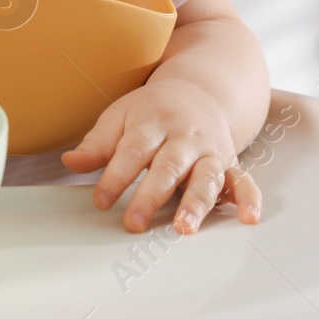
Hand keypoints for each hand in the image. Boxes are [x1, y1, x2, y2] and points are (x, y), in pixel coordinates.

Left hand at [61, 76, 262, 233]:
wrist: (198, 91)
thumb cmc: (151, 111)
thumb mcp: (120, 117)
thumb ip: (98, 143)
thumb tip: (70, 162)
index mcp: (152, 124)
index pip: (132, 151)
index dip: (115, 176)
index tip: (100, 200)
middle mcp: (183, 139)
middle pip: (167, 167)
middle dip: (150, 196)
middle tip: (133, 223)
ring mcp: (208, 152)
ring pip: (205, 177)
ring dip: (196, 202)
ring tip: (184, 227)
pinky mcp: (229, 163)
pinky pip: (243, 180)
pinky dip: (248, 198)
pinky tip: (248, 217)